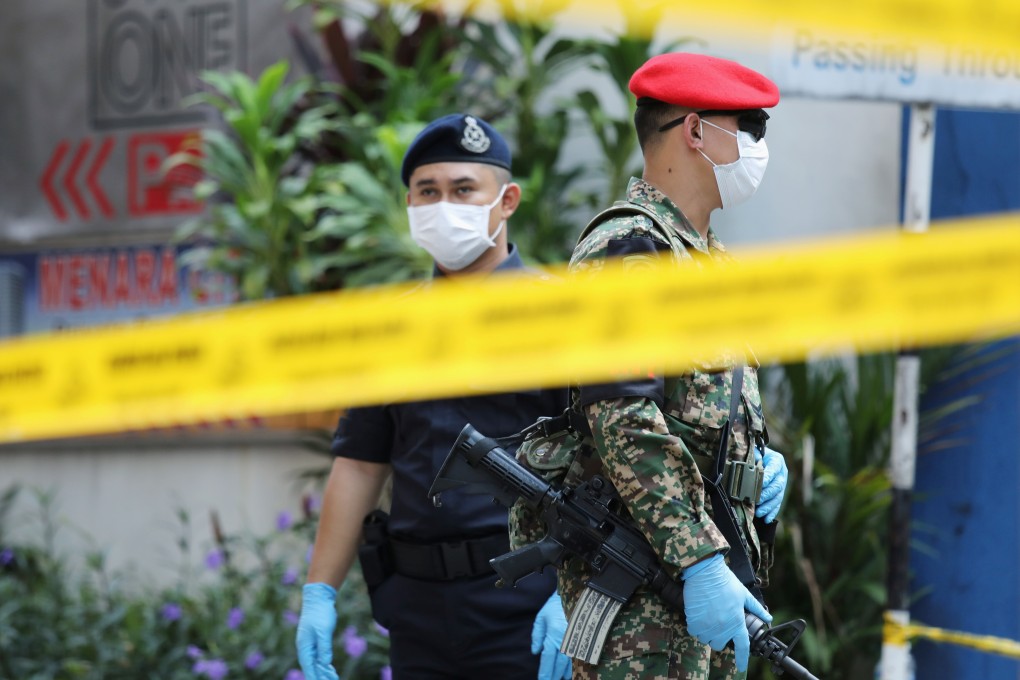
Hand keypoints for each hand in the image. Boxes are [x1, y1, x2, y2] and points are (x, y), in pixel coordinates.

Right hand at [296, 583, 340, 679]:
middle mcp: (305, 647)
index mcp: (304, 646)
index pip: (308, 667)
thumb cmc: (320, 613)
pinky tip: (330, 669)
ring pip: (316, 662)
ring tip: (332, 678)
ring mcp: (310, 644)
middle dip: (320, 676)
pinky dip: (324, 663)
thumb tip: (324, 663)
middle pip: (312, 667)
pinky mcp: (316, 640)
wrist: (318, 598)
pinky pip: (319, 656)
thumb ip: (324, 648)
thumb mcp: (324, 631)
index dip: (314, 677)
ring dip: (323, 671)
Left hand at [531, 591, 571, 679]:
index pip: (547, 659)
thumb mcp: (541, 618)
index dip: (545, 672)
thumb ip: (537, 635)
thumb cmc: (555, 605)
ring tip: (559, 678)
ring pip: (570, 664)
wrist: (574, 595)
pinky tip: (571, 672)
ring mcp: (575, 641)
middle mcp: (564, 641)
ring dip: (564, 673)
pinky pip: (578, 657)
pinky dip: (575, 666)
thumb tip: (536, 651)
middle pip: (559, 665)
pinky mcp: (582, 639)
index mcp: (552, 636)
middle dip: (554, 676)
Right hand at [682, 554, 771, 671]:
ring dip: (707, 632)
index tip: (742, 666)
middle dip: (719, 637)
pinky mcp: (694, 622)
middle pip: (720, 645)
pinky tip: (699, 615)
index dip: (742, 659)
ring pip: (706, 639)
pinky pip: (694, 631)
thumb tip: (767, 617)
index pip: (742, 646)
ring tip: (708, 617)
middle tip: (718, 624)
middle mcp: (722, 627)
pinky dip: (695, 626)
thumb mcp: (744, 594)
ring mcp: (707, 626)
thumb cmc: (725, 581)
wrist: (705, 572)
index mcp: (737, 622)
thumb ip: (756, 608)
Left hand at [755, 446, 787, 523]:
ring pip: (777, 497)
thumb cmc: (755, 454)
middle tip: (757, 501)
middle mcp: (782, 473)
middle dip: (767, 494)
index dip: (768, 476)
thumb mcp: (753, 452)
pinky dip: (771, 512)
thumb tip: (744, 464)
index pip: (774, 468)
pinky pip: (777, 505)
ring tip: (759, 513)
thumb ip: (751, 456)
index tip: (761, 483)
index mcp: (777, 461)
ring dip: (768, 506)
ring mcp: (781, 485)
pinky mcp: (778, 494)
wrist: (760, 456)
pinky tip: (766, 519)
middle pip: (777, 486)